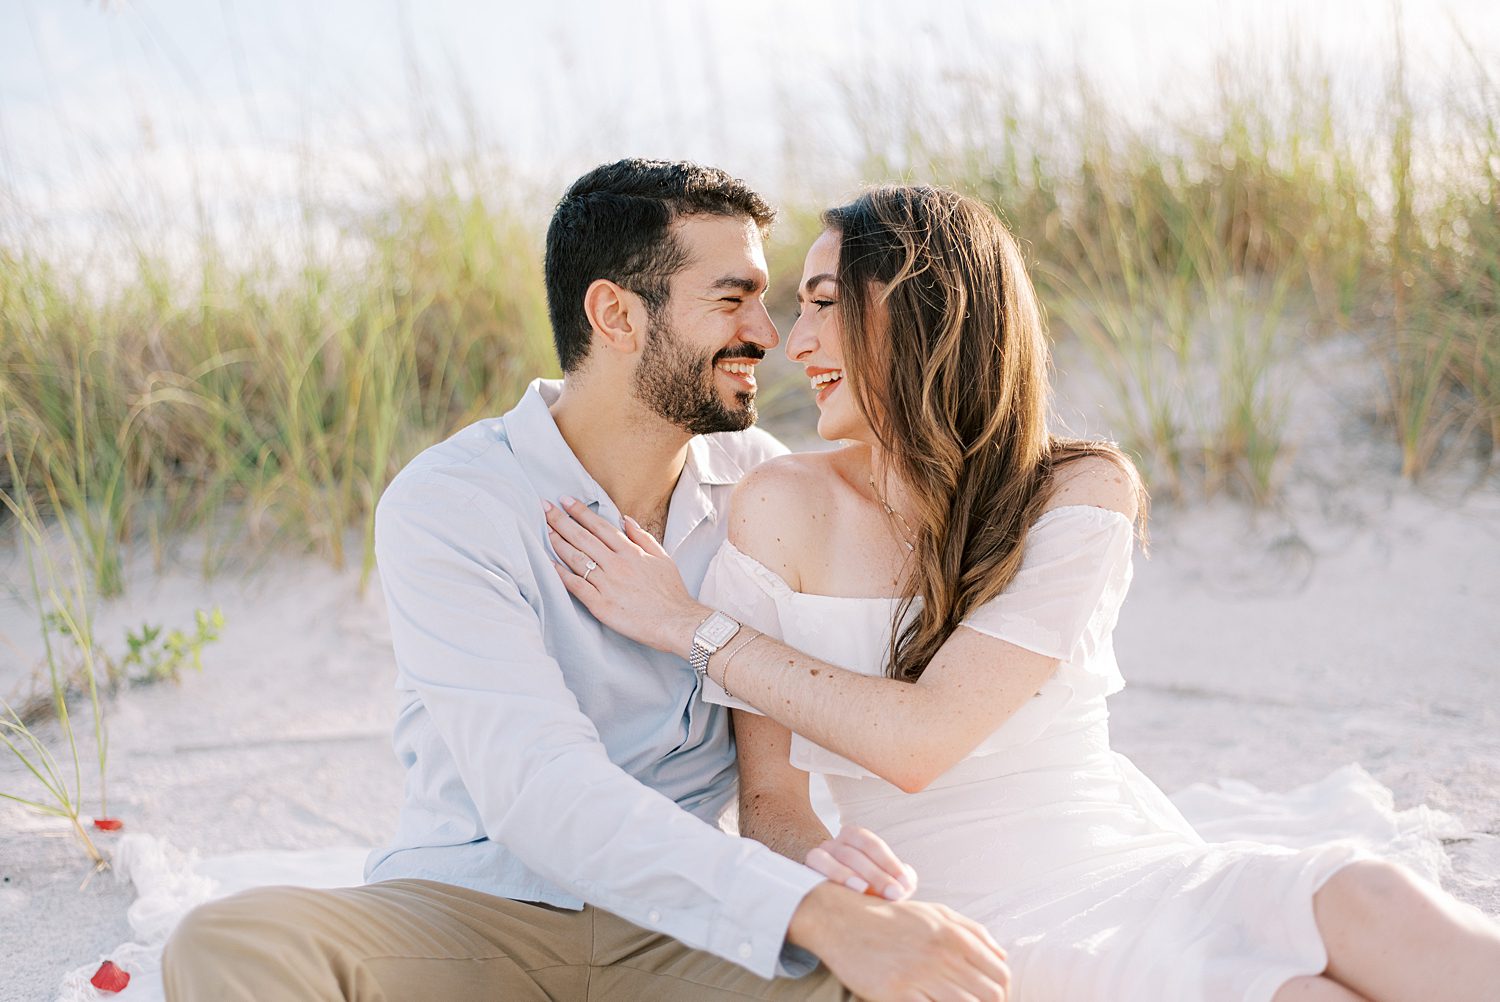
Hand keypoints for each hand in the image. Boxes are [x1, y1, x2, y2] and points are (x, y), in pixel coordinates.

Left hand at [543, 496, 707, 655]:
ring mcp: (607, 584)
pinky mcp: (601, 605)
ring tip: (544, 530)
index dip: (580, 512)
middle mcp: (617, 564)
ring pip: (576, 558)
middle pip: (583, 538)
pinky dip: (561, 574)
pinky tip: (549, 564)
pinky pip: (576, 586)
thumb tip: (625, 519)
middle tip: (544, 507)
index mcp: (631, 552)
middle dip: (561, 520)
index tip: (565, 500)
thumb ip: (643, 537)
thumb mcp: (663, 558)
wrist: (677, 623)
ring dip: (558, 543)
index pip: (600, 526)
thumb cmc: (671, 593)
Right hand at [789, 883, 1009, 1001]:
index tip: (995, 998)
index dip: (1003, 991)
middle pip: (989, 995)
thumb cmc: (892, 918)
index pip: (1000, 974)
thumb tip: (1002, 956)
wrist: (843, 921)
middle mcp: (941, 955)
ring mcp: (919, 975)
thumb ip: (972, 931)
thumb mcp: (934, 913)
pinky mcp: (897, 993)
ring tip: (950, 1000)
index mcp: (954, 935)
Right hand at [806, 826, 917, 901]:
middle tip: (895, 894)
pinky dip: (828, 876)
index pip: (871, 844)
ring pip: (828, 858)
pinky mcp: (805, 872)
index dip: (890, 863)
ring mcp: (818, 856)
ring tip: (864, 890)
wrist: (838, 907)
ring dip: (847, 874)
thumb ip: (901, 880)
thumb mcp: (888, 884)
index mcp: (854, 838)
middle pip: (853, 853)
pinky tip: (841, 892)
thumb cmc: (870, 894)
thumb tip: (907, 880)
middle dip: (876, 874)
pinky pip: (812, 868)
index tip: (906, 884)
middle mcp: (834, 844)